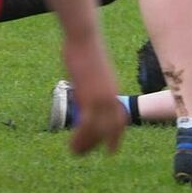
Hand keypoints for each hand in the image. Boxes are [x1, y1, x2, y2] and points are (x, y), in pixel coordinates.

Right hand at [62, 35, 124, 155]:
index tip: (112, 148)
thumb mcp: (93, 72)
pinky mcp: (90, 98)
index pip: (120, 117)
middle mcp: (112, 96)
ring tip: (75, 152)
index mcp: (114, 90)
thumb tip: (84, 92)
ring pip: (99, 131)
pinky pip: (87, 126)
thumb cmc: (86, 50)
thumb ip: (91, 85)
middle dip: (105, 143)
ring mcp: (102, 98)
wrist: (85, 38)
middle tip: (93, 154)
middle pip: (113, 127)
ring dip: (87, 145)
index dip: (117, 134)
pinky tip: (71, 145)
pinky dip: (80, 139)